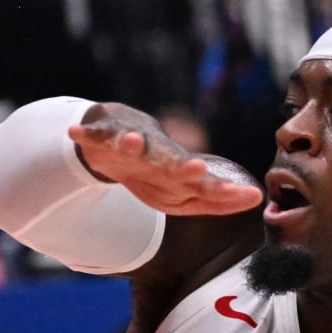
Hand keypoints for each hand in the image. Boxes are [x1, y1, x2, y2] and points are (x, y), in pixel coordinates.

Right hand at [68, 103, 262, 215]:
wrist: (120, 138)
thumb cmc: (156, 169)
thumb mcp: (184, 190)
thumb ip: (216, 198)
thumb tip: (256, 199)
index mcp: (176, 171)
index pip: (202, 184)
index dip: (221, 192)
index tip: (249, 196)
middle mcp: (158, 154)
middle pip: (170, 162)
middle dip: (180, 168)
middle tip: (195, 170)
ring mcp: (130, 143)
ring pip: (132, 143)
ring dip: (131, 143)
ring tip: (131, 142)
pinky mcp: (104, 135)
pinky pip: (94, 135)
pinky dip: (85, 133)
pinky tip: (76, 132)